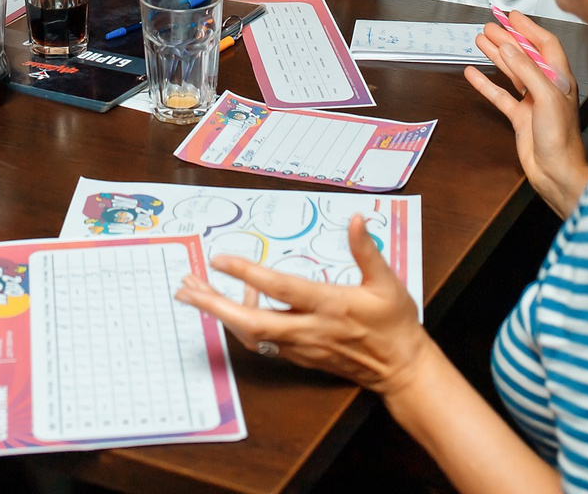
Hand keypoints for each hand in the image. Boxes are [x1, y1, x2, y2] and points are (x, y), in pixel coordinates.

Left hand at [177, 215, 438, 396]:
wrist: (401, 369)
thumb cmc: (395, 324)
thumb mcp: (387, 283)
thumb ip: (366, 251)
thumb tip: (357, 219)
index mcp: (329, 306)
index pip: (280, 288)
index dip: (248, 274)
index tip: (221, 259)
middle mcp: (309, 329)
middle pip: (252, 322)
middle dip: (215, 305)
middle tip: (186, 287)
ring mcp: (302, 346)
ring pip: (252, 335)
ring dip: (221, 314)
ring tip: (198, 293)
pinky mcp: (300, 356)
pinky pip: (263, 342)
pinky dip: (243, 323)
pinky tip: (234, 307)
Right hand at [467, 10, 587, 216]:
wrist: (556, 172)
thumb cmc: (561, 137)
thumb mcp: (546, 98)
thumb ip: (527, 71)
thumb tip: (509, 48)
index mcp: (560, 79)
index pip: (545, 45)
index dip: (529, 29)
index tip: (512, 16)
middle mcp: (546, 87)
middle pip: (525, 55)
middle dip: (508, 39)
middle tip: (490, 26)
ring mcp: (532, 102)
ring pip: (511, 72)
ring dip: (497, 56)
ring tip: (480, 41)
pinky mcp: (520, 117)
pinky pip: (500, 95)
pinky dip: (486, 84)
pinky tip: (473, 74)